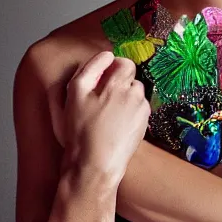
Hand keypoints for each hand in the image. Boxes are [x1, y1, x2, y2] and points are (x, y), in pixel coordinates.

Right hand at [49, 51, 150, 186]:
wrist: (95, 166)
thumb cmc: (81, 130)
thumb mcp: (75, 94)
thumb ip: (91, 68)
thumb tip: (107, 55)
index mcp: (118, 83)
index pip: (125, 63)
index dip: (113, 69)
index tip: (102, 81)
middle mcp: (135, 93)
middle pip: (131, 78)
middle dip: (119, 84)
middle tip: (102, 101)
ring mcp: (142, 108)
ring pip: (135, 93)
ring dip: (125, 97)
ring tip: (108, 114)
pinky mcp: (145, 122)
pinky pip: (139, 108)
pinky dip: (130, 111)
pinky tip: (117, 124)